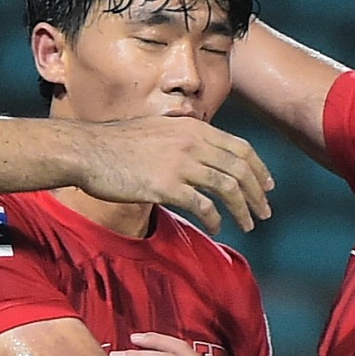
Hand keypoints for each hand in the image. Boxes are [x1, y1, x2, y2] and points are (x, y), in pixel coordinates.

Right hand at [73, 114, 273, 233]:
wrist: (87, 151)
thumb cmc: (115, 144)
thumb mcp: (157, 130)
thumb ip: (182, 139)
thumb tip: (197, 154)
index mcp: (193, 128)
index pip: (240, 148)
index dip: (259, 169)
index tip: (267, 186)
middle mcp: (193, 142)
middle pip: (240, 169)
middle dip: (258, 193)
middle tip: (264, 211)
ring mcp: (181, 164)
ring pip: (228, 188)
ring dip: (243, 209)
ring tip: (249, 224)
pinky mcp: (167, 186)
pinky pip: (204, 205)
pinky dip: (215, 218)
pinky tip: (216, 227)